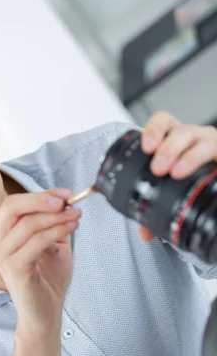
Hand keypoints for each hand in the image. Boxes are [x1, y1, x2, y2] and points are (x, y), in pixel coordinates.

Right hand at [0, 188, 80, 334]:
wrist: (46, 312)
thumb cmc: (47, 279)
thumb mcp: (53, 241)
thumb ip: (53, 220)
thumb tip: (64, 198)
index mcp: (0, 234)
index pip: (14, 203)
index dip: (40, 195)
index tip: (66, 194)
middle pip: (12, 207)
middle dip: (41, 200)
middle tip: (67, 201)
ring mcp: (2, 257)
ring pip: (28, 224)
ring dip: (56, 217)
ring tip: (76, 216)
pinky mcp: (15, 269)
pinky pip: (36, 242)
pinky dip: (56, 230)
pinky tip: (72, 227)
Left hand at [139, 111, 216, 241]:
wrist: (215, 190)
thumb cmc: (193, 181)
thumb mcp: (172, 192)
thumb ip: (156, 209)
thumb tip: (145, 233)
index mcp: (176, 141)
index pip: (164, 122)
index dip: (154, 129)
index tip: (147, 147)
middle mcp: (194, 138)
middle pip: (180, 132)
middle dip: (167, 149)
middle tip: (158, 169)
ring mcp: (211, 144)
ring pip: (199, 140)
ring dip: (187, 155)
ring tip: (176, 172)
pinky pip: (216, 151)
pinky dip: (205, 161)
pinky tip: (203, 171)